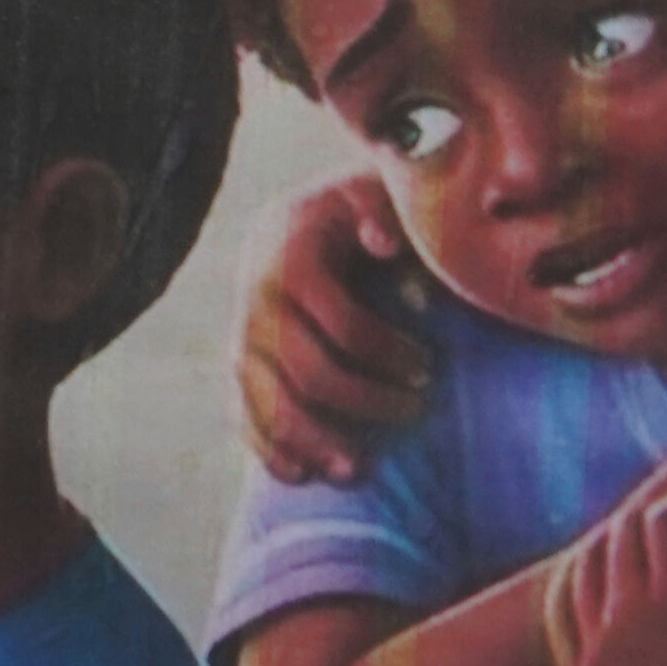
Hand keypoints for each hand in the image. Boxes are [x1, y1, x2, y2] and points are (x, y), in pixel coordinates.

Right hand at [237, 177, 436, 485]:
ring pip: (268, 400)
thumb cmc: (351, 209)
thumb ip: (382, 210)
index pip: (341, 322)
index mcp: (291, 257)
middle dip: (364, 401)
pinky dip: (267, 446)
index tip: (428, 368)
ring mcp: (241, 335)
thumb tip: (386, 244)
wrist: (293, 219)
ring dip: (312, 440)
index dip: (388, 352)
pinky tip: (298, 474)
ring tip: (358, 471)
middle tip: (414, 411)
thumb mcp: (371, 191)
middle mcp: (257, 300)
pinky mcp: (238, 362)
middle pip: (306, 370)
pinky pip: (242, 411)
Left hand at [543, 479, 666, 665]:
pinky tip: (580, 588)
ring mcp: (595, 660)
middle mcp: (626, 625)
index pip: (659, 528)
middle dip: (632, 528)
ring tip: (613, 546)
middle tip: (644, 522)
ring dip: (598, 557)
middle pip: (617, 549)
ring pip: (582, 583)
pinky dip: (569, 597)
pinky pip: (561, 626)